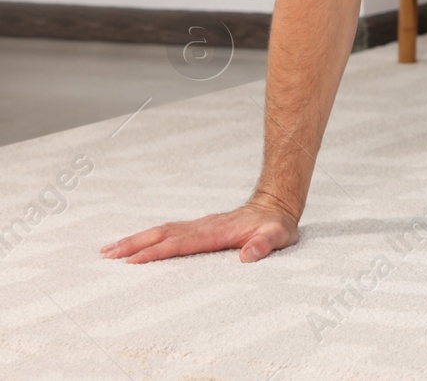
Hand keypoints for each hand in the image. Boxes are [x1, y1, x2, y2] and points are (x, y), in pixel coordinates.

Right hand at [100, 195, 299, 263]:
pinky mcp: (199, 227)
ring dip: (136, 240)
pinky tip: (135, 244)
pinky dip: (149, 237)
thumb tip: (248, 256)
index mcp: (216, 232)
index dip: (156, 252)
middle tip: (107, 255)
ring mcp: (199, 225)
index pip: (180, 243)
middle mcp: (202, 226)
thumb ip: (264, 245)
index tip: (133, 261)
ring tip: (109, 250)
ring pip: (162, 231)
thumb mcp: (278, 236)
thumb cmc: (276, 226)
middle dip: (134, 244)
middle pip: (162, 234)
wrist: (276, 207)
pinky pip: (168, 231)